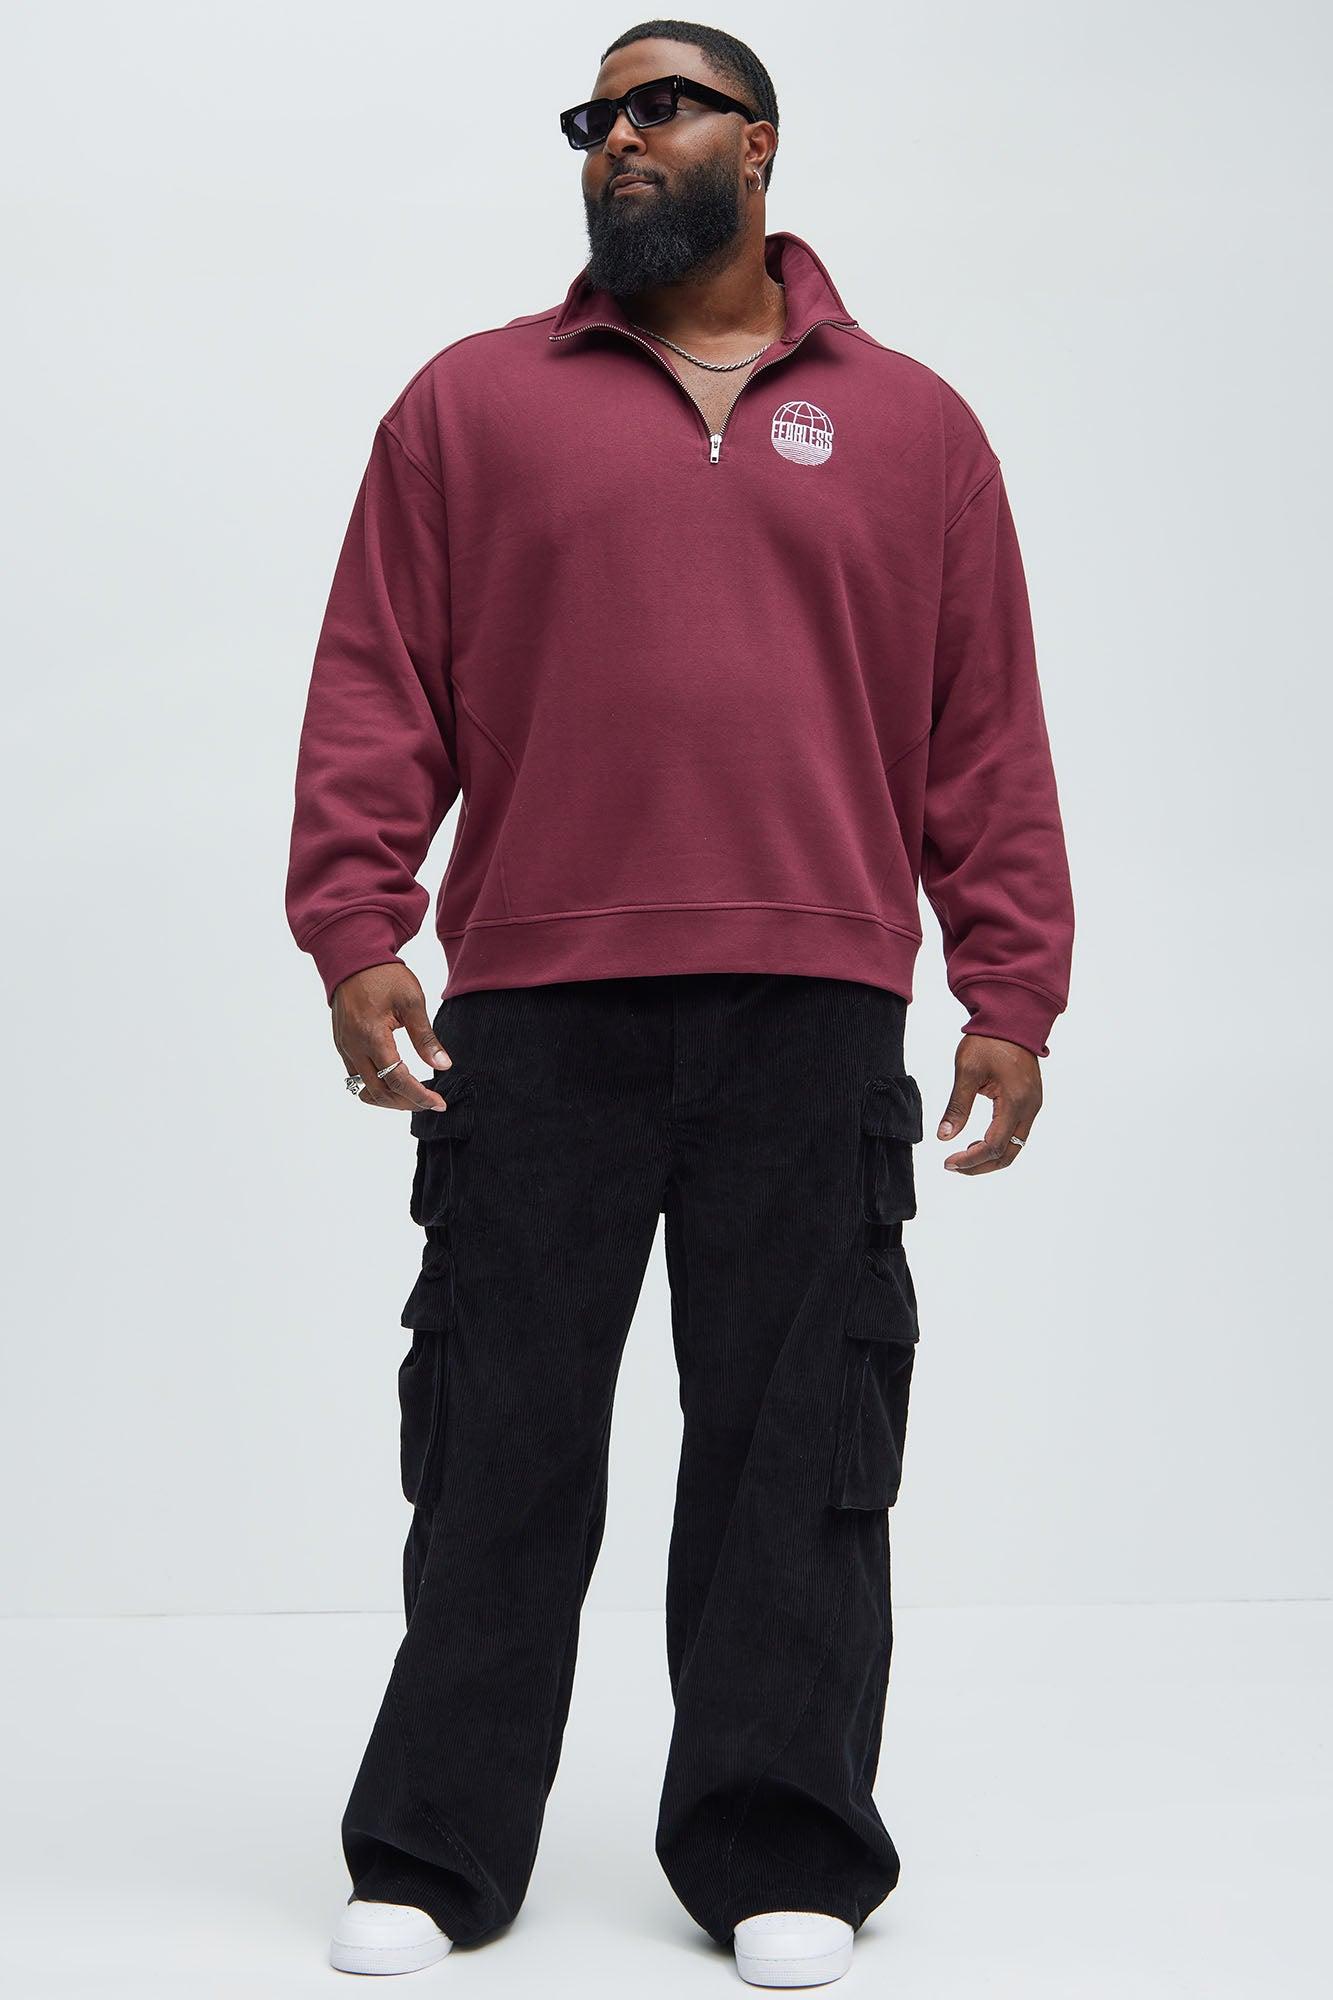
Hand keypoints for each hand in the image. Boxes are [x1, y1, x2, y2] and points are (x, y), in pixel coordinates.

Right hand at [331, 963, 452, 1110]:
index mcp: (371, 1036)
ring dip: (389, 1099)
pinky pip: (356, 1077)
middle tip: (430, 1102)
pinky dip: (376, 1086)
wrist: (353, 959)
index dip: (420, 1096)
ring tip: (412, 1096)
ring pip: (364, 1089)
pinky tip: (394, 1080)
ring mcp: (344, 1048)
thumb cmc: (384, 976)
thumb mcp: (412, 1002)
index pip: (397, 1080)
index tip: (439, 1103)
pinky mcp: (341, 1045)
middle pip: (379, 1092)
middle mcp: (353, 1047)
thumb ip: (425, 1038)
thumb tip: (443, 1065)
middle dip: (407, 1103)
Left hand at [936, 1035, 1040, 1175]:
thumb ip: (957, 1107)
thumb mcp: (967, 1072)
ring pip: (1014, 1146)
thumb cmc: (988, 1041)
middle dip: (980, 1165)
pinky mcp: (1030, 1101)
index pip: (993, 1146)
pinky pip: (1017, 1133)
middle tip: (953, 1166)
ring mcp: (1033, 1106)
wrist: (1012, 1020)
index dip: (970, 1160)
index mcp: (1015, 1102)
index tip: (948, 1163)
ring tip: (963, 1155)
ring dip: (990, 1156)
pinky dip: (998, 1143)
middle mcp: (1030, 1108)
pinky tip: (977, 1140)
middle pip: (1008, 1154)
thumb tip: (943, 1137)